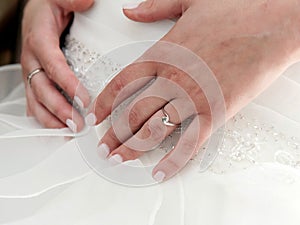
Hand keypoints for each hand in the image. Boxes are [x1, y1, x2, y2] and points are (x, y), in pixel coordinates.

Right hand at [21, 0, 92, 130]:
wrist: (38, 15)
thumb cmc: (50, 9)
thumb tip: (87, 1)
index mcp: (39, 39)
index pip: (52, 64)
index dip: (67, 83)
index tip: (84, 99)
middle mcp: (32, 59)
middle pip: (42, 88)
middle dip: (59, 109)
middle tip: (77, 124)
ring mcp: (31, 72)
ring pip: (36, 99)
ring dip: (51, 118)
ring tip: (67, 132)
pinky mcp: (34, 80)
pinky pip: (34, 101)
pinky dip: (44, 117)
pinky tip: (57, 128)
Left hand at [89, 0, 299, 180]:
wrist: (272, 24)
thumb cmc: (234, 11)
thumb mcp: (188, 2)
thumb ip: (154, 8)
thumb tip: (129, 11)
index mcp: (162, 54)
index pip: (122, 83)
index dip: (105, 102)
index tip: (94, 116)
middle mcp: (172, 79)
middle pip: (133, 112)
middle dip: (114, 133)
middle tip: (102, 148)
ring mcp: (193, 98)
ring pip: (154, 130)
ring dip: (133, 148)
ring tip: (118, 160)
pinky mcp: (216, 113)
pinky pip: (189, 143)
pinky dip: (173, 161)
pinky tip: (159, 172)